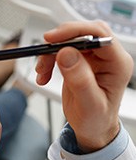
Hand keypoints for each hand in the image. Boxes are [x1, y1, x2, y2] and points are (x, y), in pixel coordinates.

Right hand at [36, 20, 133, 151]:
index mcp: (117, 64)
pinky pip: (61, 52)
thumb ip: (79, 79)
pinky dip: (48, 61)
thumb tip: (66, 53)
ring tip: (42, 72)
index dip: (75, 31)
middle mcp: (106, 57)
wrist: (92, 127)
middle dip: (59, 42)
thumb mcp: (89, 104)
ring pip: (68, 42)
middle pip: (82, 34)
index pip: (99, 34)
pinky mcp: (79, 62)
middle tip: (43, 53)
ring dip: (50, 54)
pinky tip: (44, 75)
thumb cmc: (96, 119)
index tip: (52, 39)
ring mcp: (92, 59)